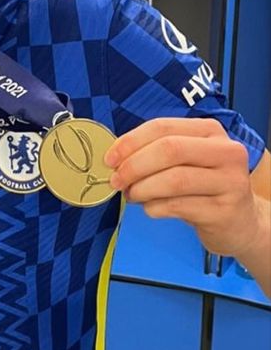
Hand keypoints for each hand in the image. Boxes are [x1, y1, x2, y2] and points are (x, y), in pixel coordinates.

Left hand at [105, 117, 259, 259]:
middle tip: (116, 181)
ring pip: (174, 180)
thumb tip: (116, 157)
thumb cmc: (205, 186)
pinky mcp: (224, 211)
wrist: (241, 222)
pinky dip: (155, 207)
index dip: (131, 142)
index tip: (110, 158)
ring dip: (142, 189)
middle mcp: (226, 152)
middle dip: (134, 165)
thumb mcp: (189, 160)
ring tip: (131, 196)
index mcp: (211, 131)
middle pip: (169, 150)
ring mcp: (229, 182)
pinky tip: (150, 208)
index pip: (164, 127)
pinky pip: (178, 206)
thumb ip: (157, 152)